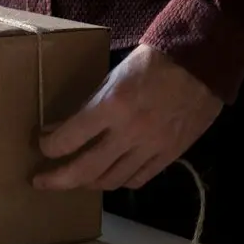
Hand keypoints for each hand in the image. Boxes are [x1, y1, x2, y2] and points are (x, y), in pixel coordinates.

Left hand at [34, 45, 221, 190]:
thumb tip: (62, 128)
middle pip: (84, 170)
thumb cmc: (155, 60)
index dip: (49, 146)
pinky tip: (110, 176)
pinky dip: (119, 181)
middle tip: (41, 181)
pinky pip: (138, 179)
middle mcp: (129, 132)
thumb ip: (91, 104)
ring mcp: (151, 147)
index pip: (68, 139)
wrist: (202, 62)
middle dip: (57, 179)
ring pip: (110, 180)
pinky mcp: (170, 155)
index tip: (42, 145)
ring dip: (87, 183)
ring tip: (76, 179)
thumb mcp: (115, 75)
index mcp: (112, 105)